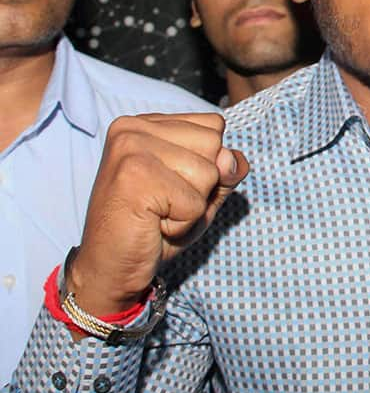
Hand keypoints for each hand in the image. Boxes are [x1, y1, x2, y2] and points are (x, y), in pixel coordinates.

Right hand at [67, 113, 248, 316]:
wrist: (112, 269)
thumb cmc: (156, 228)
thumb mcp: (202, 194)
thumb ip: (225, 171)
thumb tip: (233, 159)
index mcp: (148, 124)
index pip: (213, 126)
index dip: (207, 164)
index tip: (170, 185)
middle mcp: (133, 128)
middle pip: (214, 144)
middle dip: (202, 184)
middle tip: (164, 203)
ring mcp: (131, 148)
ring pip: (209, 172)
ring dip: (193, 206)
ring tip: (159, 214)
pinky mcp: (134, 176)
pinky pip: (195, 203)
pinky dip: (183, 224)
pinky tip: (153, 225)